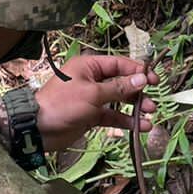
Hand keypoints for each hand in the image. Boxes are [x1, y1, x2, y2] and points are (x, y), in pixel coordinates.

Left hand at [34, 54, 159, 152]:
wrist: (38, 129)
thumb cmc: (63, 104)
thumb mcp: (93, 94)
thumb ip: (119, 88)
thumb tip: (142, 79)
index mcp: (89, 66)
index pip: (118, 64)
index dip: (137, 71)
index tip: (154, 80)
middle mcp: (91, 80)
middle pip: (121, 82)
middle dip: (138, 91)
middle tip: (152, 100)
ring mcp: (91, 98)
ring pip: (119, 100)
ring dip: (134, 107)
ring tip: (149, 114)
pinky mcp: (91, 115)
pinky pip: (112, 115)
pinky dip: (125, 120)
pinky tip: (140, 127)